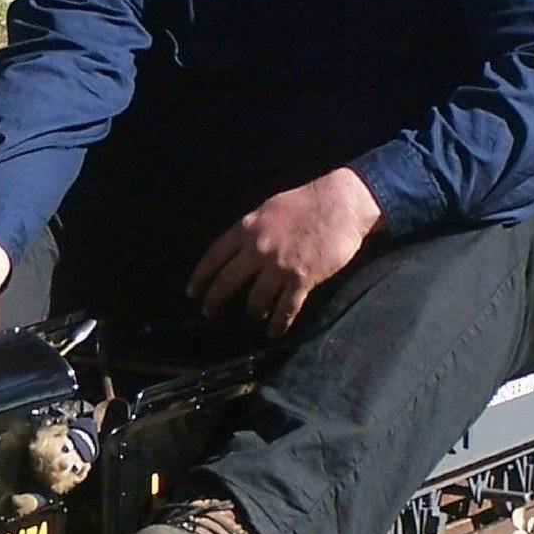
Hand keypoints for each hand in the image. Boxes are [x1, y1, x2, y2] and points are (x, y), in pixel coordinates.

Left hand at [187, 168, 383, 336]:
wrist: (340, 204)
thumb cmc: (305, 202)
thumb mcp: (268, 209)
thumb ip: (250, 230)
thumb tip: (237, 250)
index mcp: (246, 228)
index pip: (214, 256)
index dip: (200, 277)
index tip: (192, 292)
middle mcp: (257, 249)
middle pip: (227, 282)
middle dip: (214, 301)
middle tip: (208, 313)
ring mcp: (279, 266)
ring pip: (256, 300)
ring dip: (253, 312)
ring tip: (253, 316)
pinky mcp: (302, 280)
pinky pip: (285, 309)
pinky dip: (278, 323)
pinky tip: (274, 332)